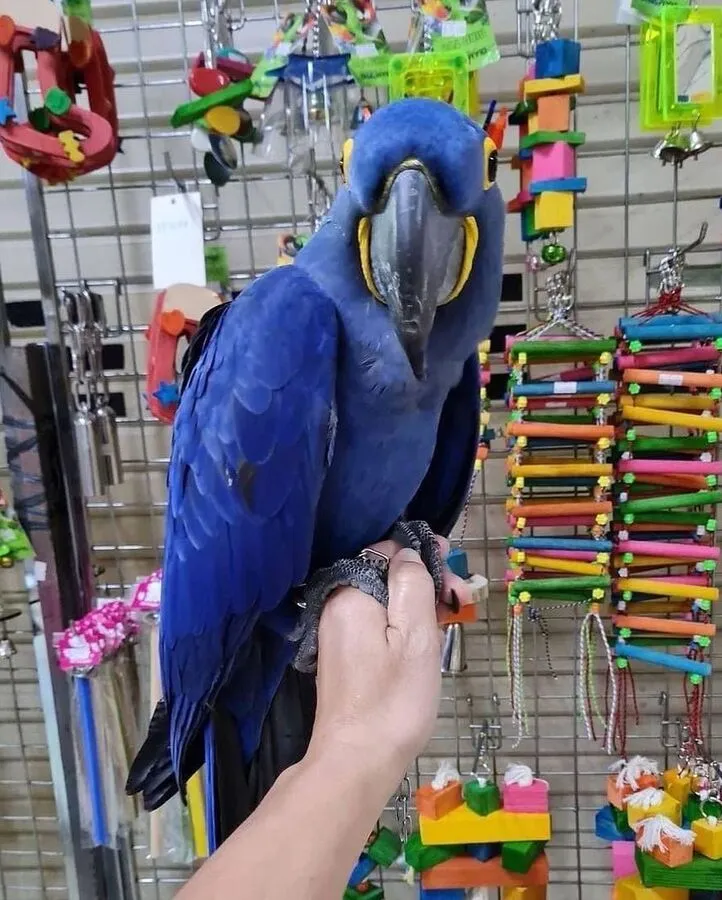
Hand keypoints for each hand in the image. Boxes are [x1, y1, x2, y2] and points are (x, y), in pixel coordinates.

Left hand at [308, 537, 468, 786]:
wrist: (357, 761)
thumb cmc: (393, 700)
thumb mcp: (416, 636)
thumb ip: (412, 585)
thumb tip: (408, 555)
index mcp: (350, 594)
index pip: (387, 553)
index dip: (424, 558)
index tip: (457, 576)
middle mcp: (336, 607)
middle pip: (385, 577)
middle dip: (424, 583)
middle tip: (461, 603)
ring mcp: (336, 634)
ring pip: (382, 602)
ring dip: (416, 606)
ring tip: (449, 622)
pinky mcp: (342, 657)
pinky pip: (375, 625)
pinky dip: (400, 626)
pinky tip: (424, 642)